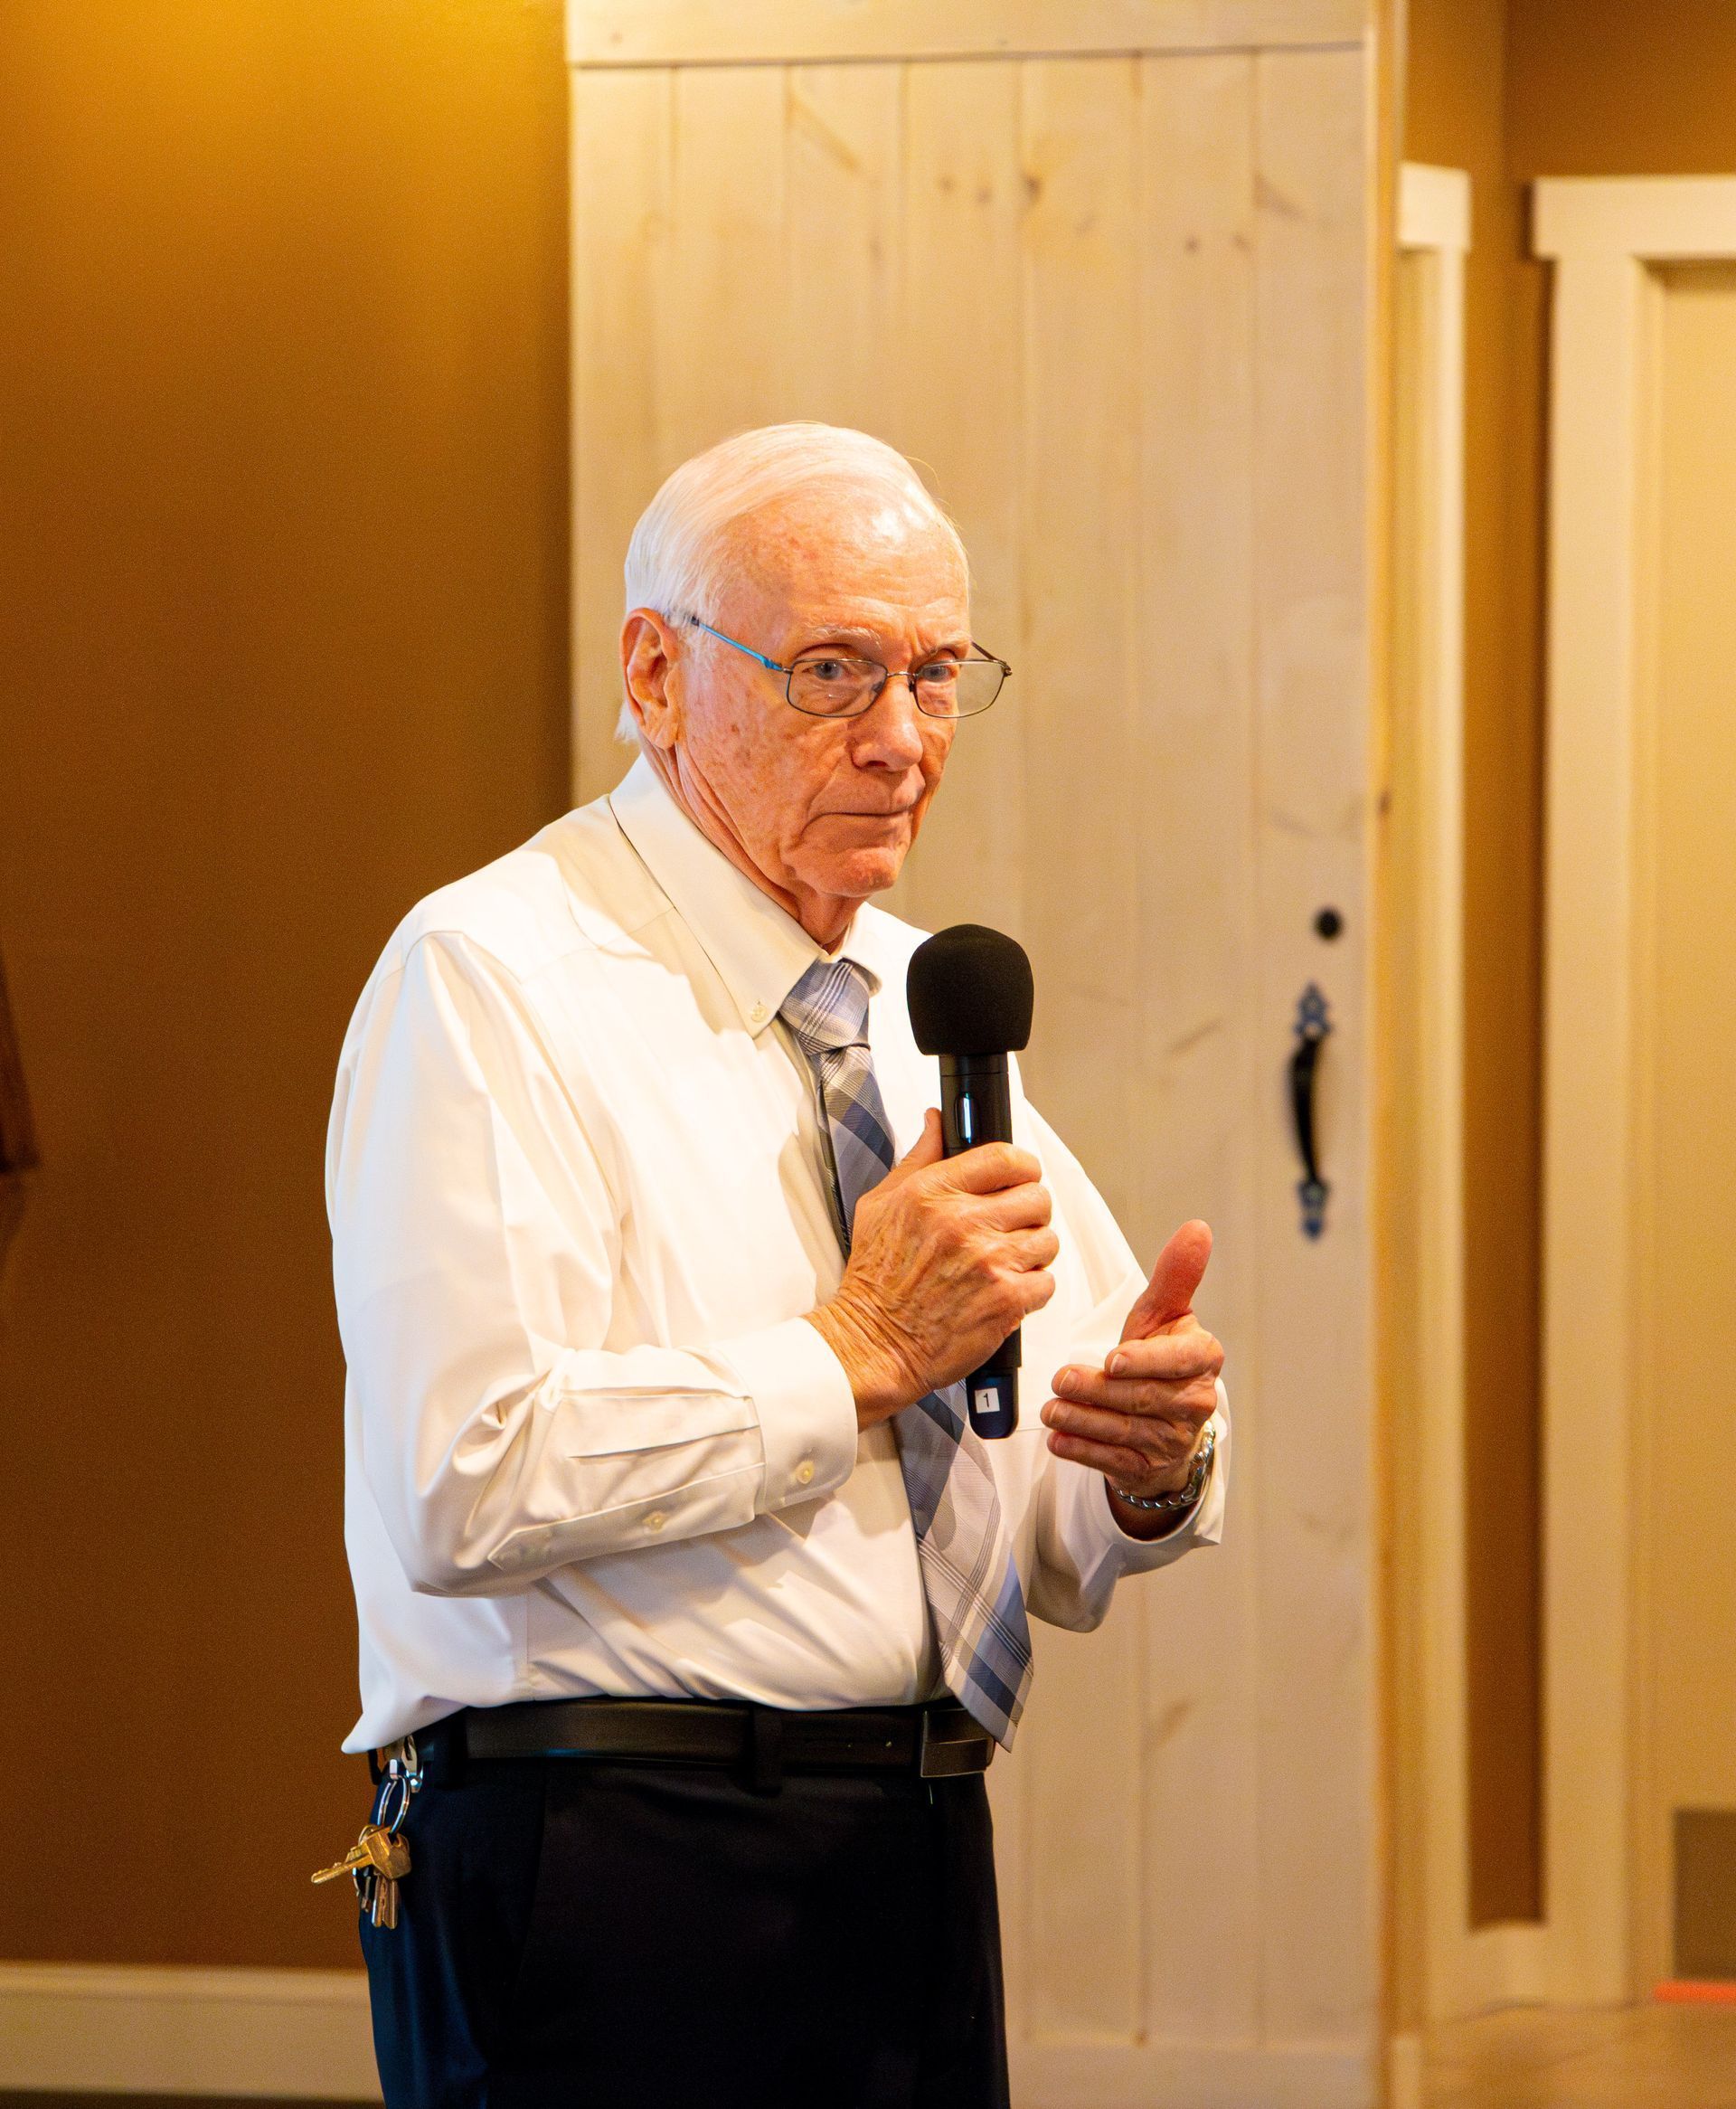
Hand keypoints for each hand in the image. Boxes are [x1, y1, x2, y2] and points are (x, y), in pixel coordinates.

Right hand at [806, 1108, 1059, 1429]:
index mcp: (932, 1192)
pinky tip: (1004, 1290)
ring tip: (1005, 1262)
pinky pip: (1047, 1281)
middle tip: (1011, 1226)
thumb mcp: (881, 1204)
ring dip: (1032, 1251)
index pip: (1005, 1157)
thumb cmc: (875, 1279)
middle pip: (1036, 1197)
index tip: (1020, 1176)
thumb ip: (918, 1158)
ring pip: (1047, 1240)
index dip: (1022, 1166)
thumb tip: (936, 1120)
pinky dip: (1032, 1288)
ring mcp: (988, 1262)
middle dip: (1029, 1211)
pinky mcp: (1006, 1300)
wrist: (872, 1343)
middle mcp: (962, 1223)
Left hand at [1040, 1220, 1222, 1528]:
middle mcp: (1195, 1403)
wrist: (1166, 1419)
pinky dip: (1083, 1451)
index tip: (1112, 1360)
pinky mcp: (1147, 1466)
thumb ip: (1175, 1275)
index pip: (1180, 1363)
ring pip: (1124, 1430)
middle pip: (1142, 1398)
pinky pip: (1112, 1460)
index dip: (1146, 1362)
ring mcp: (1173, 1440)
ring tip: (1051, 1407)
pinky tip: (1058, 1440)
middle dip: (1097, 1390)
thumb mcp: (1165, 1315)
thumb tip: (1197, 1228)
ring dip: (1083, 1420)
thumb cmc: (1160, 1355)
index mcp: (1203, 1360)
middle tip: (1060, 1379)